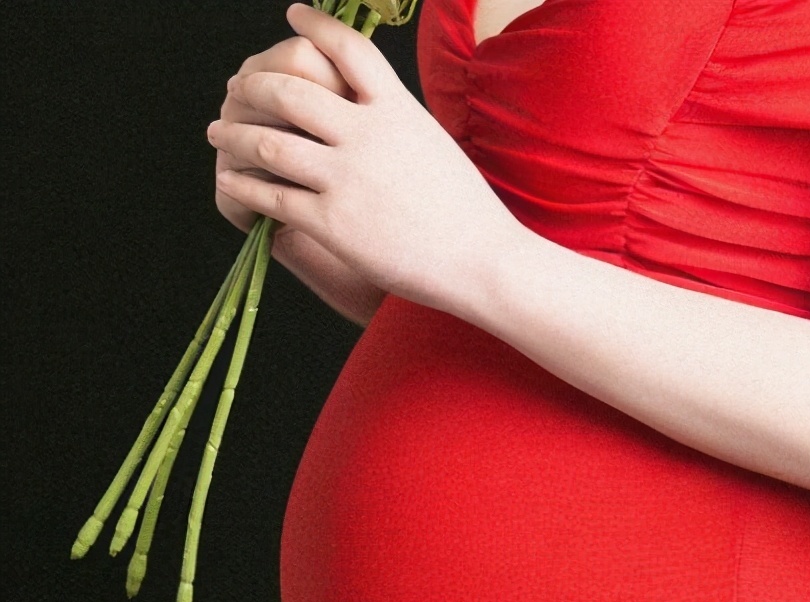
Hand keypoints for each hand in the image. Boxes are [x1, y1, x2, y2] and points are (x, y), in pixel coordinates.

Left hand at [207, 3, 524, 314]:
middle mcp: (368, 136)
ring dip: (235, 135)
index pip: (348, 48)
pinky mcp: (333, 222)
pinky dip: (244, 185)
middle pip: (289, 90)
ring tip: (220, 132)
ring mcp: (346, 179)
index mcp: (398, 110)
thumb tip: (367, 104)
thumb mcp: (434, 144)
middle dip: (253, 86)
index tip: (293, 14)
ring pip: (268, 143)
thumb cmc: (466, 211)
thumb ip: (395, 120)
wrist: (483, 261)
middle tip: (237, 87)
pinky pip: (271, 196)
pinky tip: (233, 181)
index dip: (316, 25)